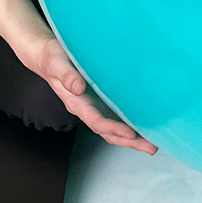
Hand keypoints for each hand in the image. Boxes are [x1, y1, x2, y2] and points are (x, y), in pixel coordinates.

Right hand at [37, 37, 157, 154]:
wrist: (49, 55)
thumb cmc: (54, 58)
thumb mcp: (57, 63)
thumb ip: (66, 75)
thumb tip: (77, 88)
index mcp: (76, 103)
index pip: (97, 121)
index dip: (114, 128)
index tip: (131, 133)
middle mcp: (87, 108)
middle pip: (108, 131)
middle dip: (129, 141)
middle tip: (151, 147)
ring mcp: (95, 105)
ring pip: (114, 127)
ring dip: (132, 137)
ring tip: (152, 143)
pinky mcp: (101, 98)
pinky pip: (116, 114)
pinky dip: (129, 123)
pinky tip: (143, 124)